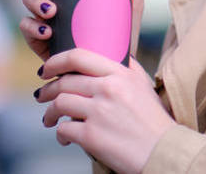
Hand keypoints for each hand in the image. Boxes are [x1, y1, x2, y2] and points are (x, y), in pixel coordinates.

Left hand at [36, 48, 174, 173]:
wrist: (163, 151)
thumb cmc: (153, 121)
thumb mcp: (143, 85)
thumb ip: (126, 68)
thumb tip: (109, 53)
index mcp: (120, 74)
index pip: (78, 56)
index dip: (56, 61)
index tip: (47, 68)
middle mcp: (108, 89)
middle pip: (64, 82)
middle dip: (48, 90)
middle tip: (43, 95)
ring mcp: (98, 112)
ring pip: (59, 103)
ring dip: (49, 112)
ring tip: (49, 119)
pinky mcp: (91, 136)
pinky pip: (63, 129)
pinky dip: (60, 134)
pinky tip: (64, 138)